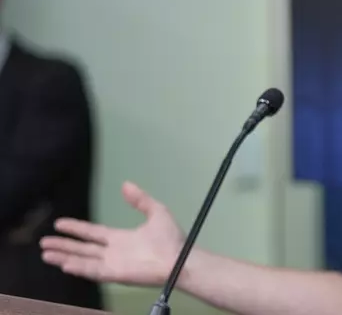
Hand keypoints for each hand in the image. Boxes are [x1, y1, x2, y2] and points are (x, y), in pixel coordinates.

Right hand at [40, 181, 184, 285]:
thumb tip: (125, 184)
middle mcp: (112, 252)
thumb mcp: (156, 212)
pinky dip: (79, 268)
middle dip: (63, 245)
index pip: (92, 233)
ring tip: (46, 253)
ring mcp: (112, 264)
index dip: (76, 228)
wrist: (180, 258)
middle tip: (44, 242)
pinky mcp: (115, 274)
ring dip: (64, 256)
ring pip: (82, 260)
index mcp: (120, 238)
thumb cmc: (171, 238)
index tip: (59, 223)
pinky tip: (65, 264)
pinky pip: (93, 271)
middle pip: (82, 248)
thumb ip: (140, 199)